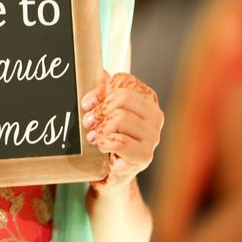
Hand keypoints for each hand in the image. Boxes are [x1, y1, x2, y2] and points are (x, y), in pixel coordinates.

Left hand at [80, 72, 162, 191]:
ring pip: (120, 118)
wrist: (111, 172)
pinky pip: (120, 142)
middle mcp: (155, 114)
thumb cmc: (109, 136)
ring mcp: (153, 136)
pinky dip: (105, 144)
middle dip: (99, 110)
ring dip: (101, 129)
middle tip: (88, 123)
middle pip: (122, 97)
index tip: (86, 104)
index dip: (99, 91)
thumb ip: (103, 90)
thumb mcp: (104, 111)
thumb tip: (97, 68)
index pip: (123, 81)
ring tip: (94, 138)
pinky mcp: (145, 155)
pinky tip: (102, 148)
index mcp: (146, 98)